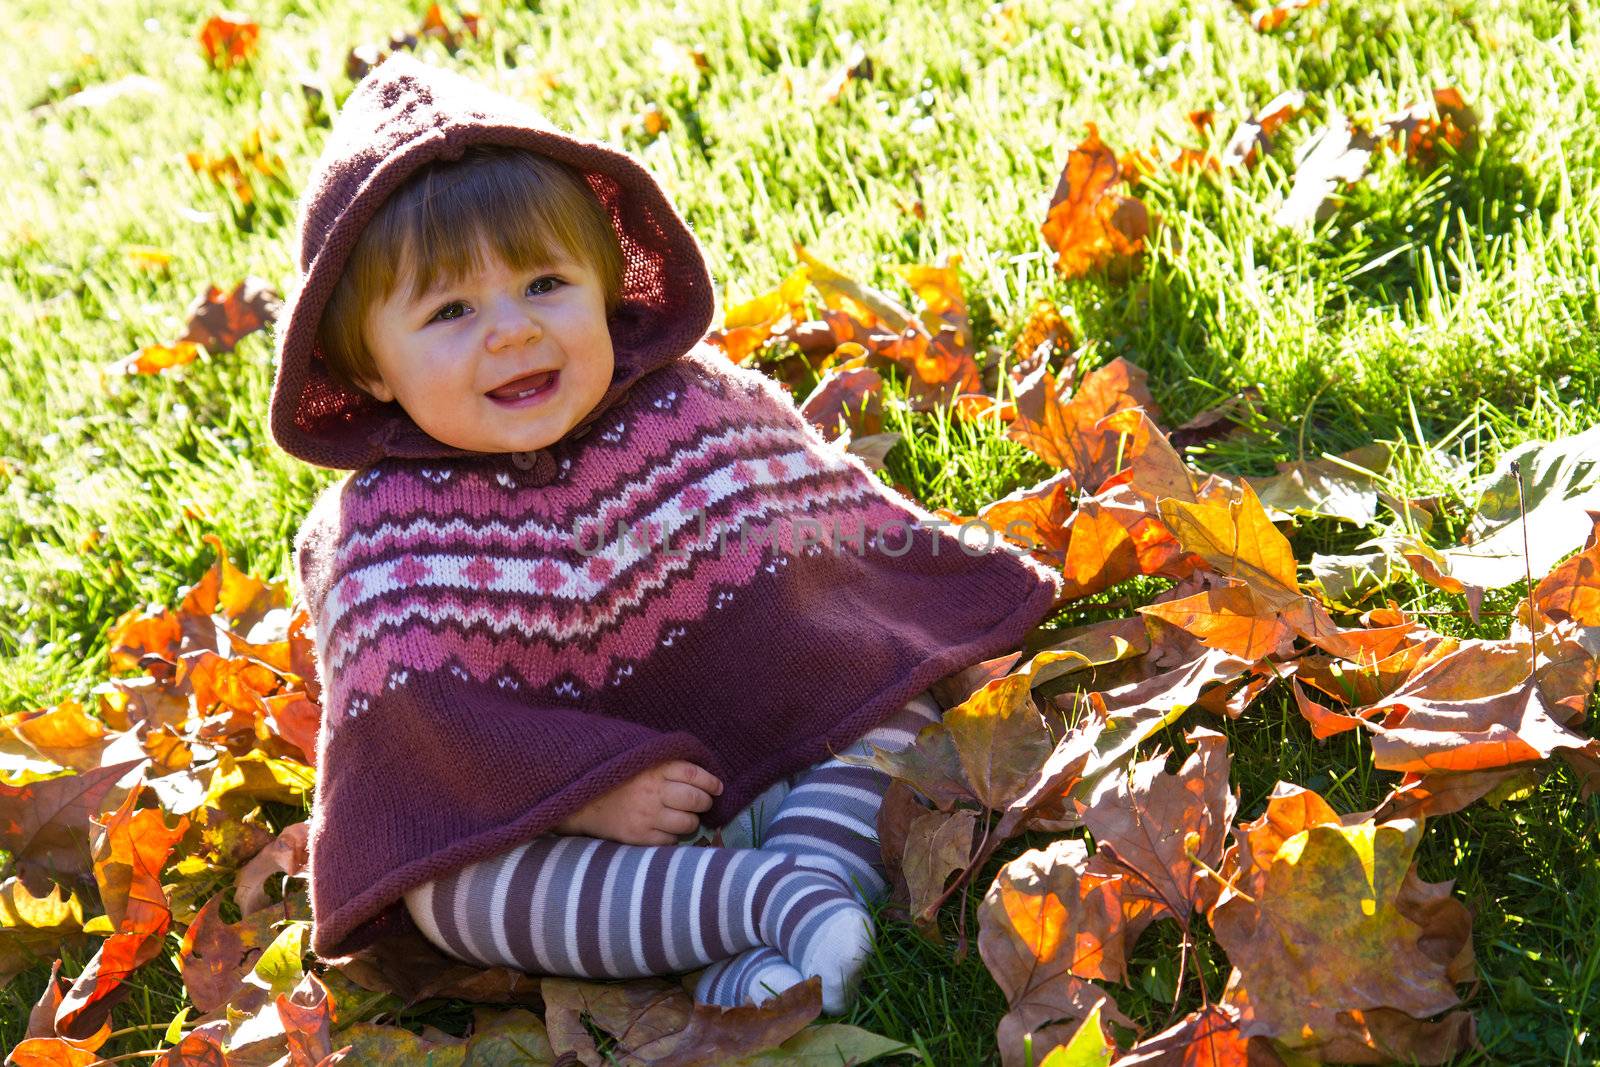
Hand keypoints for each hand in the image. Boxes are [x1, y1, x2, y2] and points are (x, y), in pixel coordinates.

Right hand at [554, 760, 723, 845]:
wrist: (581, 799)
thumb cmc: (617, 776)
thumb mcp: (640, 759)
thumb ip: (667, 762)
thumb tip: (702, 773)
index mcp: (655, 767)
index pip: (695, 774)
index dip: (711, 782)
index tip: (717, 787)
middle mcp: (653, 791)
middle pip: (696, 800)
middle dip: (704, 802)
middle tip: (702, 803)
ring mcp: (646, 816)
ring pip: (687, 823)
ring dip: (691, 821)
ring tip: (683, 817)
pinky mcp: (638, 836)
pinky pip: (670, 840)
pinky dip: (673, 836)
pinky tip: (665, 828)